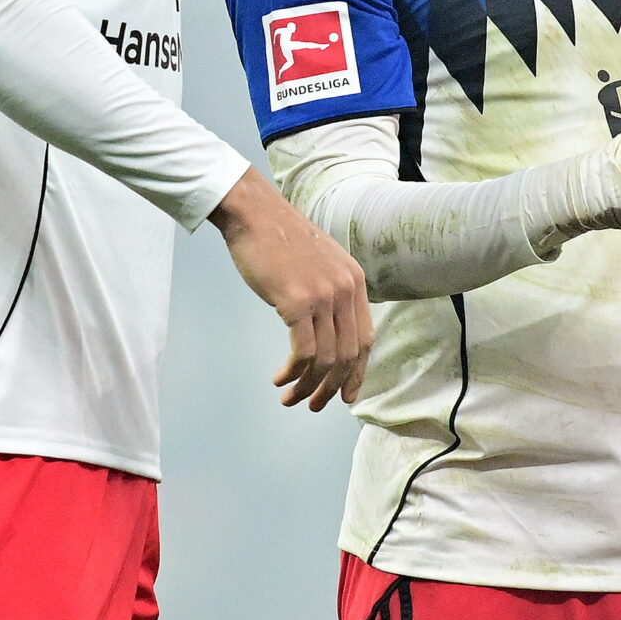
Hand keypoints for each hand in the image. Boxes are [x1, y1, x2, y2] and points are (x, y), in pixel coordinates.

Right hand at [210, 168, 373, 409]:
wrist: (255, 213)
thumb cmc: (280, 239)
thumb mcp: (321, 262)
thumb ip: (332, 291)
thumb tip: (331, 330)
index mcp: (355, 281)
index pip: (365, 339)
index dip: (357, 372)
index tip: (346, 395)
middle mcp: (346, 289)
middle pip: (348, 355)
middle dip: (333, 387)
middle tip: (315, 405)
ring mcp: (323, 296)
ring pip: (326, 359)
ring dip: (309, 386)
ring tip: (291, 398)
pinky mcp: (297, 302)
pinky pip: (303, 353)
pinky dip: (293, 373)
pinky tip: (280, 379)